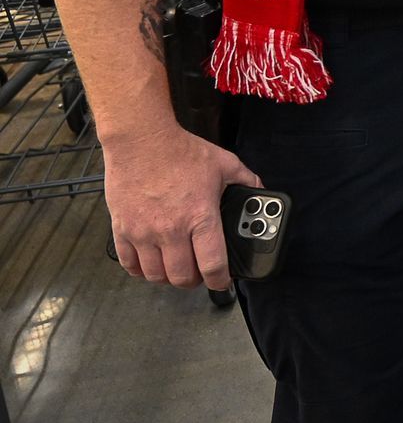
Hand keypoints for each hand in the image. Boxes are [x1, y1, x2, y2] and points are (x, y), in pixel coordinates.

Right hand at [103, 123, 260, 290]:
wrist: (141, 141)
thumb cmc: (182, 151)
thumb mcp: (224, 163)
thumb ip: (246, 180)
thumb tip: (260, 191)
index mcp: (201, 216)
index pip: (212, 264)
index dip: (221, 280)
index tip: (223, 281)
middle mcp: (171, 230)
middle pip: (182, 277)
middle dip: (195, 281)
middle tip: (200, 273)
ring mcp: (144, 232)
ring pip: (156, 275)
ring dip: (168, 277)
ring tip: (176, 268)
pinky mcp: (122, 229)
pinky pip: (129, 264)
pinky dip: (141, 270)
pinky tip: (150, 263)